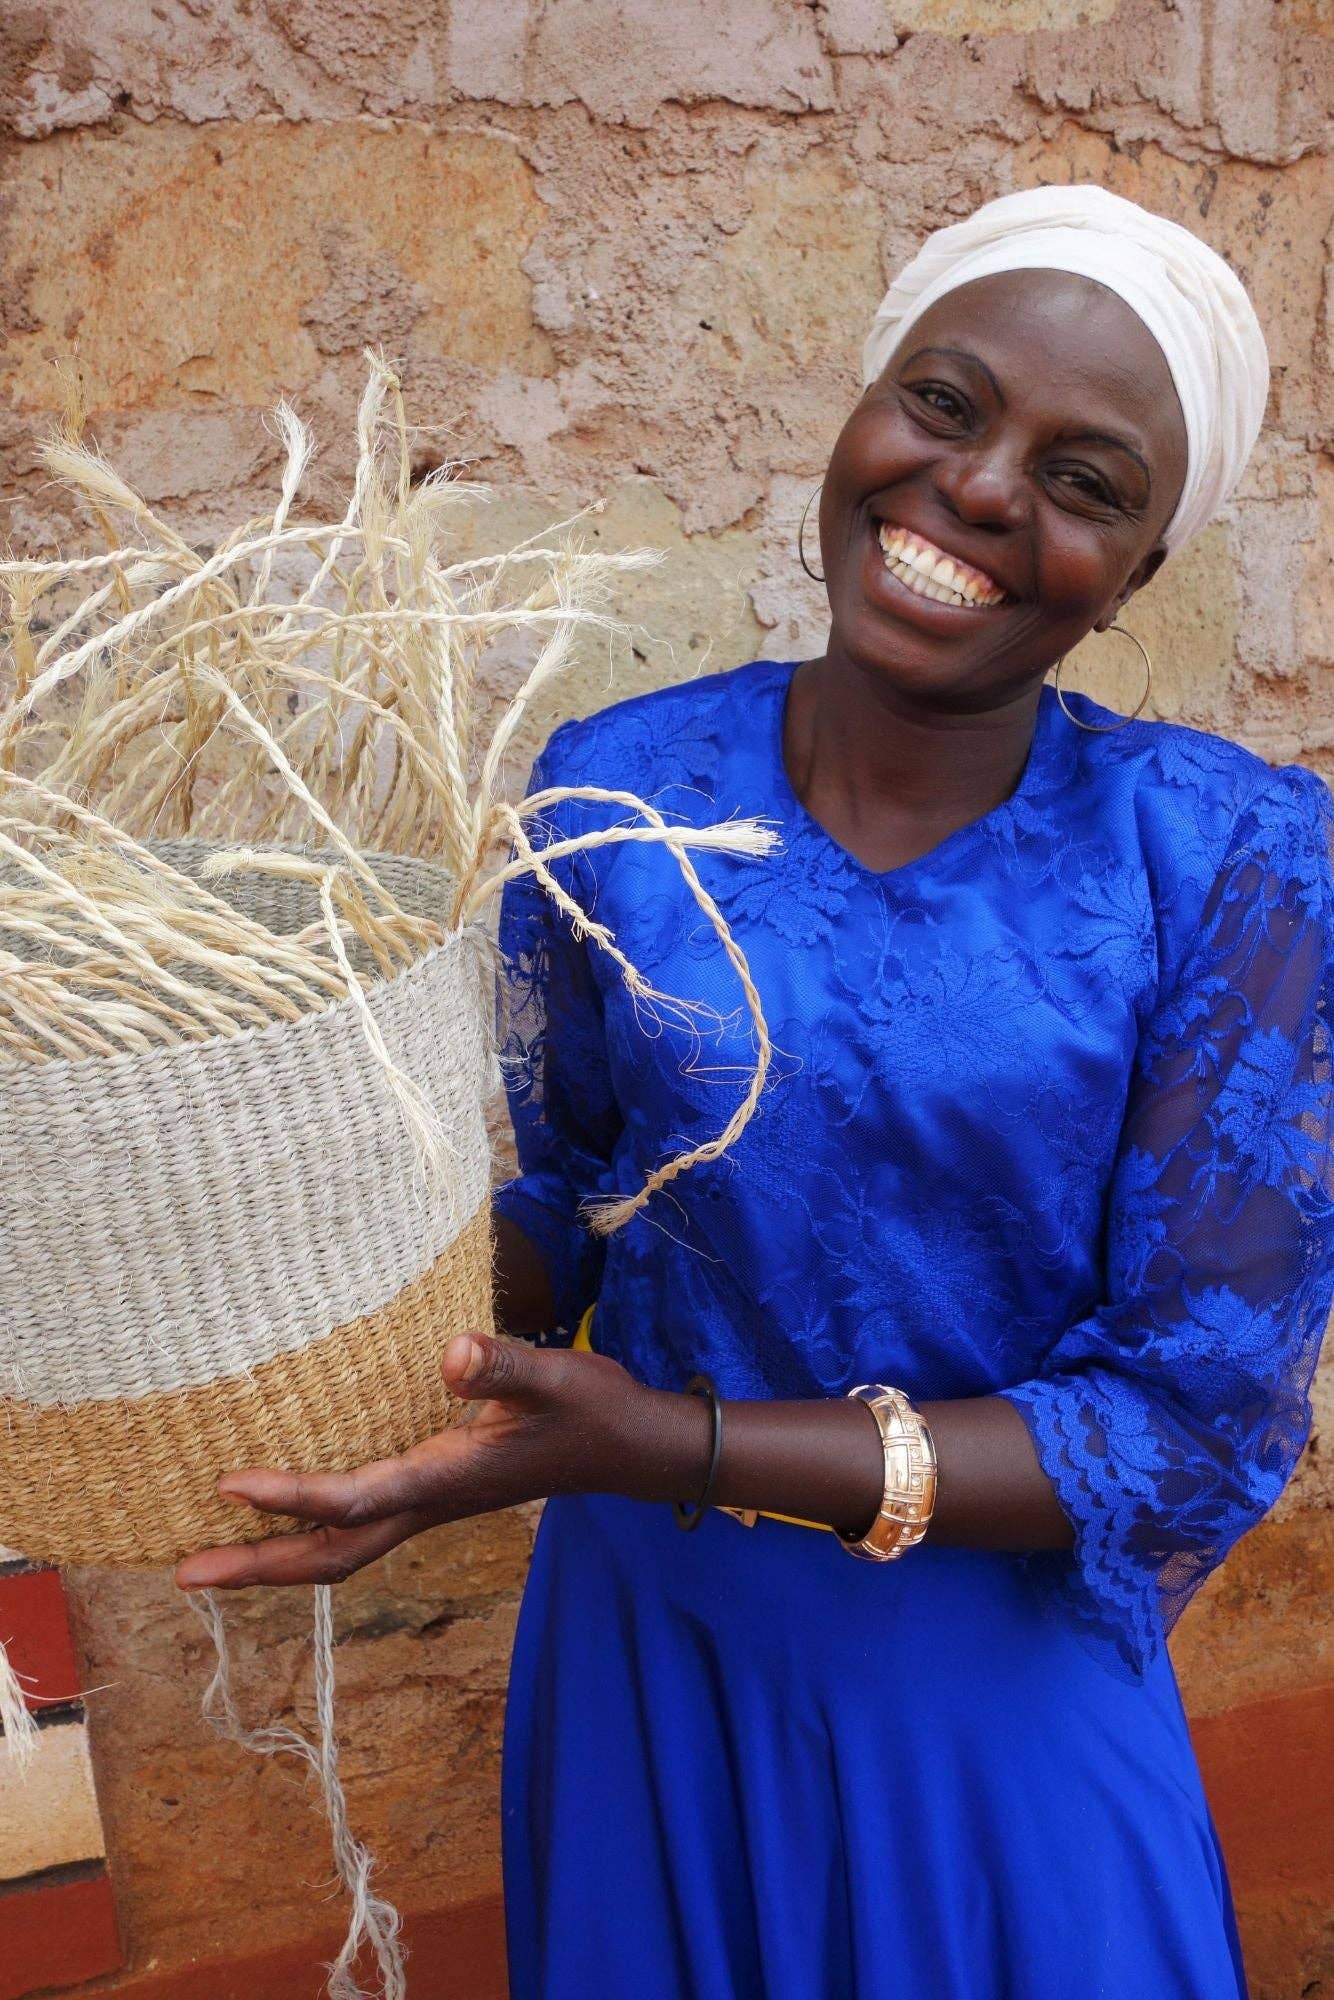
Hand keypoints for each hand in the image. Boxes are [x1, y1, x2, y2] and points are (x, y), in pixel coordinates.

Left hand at [174, 1330, 695, 1590]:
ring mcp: (431, 1505)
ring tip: (213, 1561)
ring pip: (342, 1551)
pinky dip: (311, 1533)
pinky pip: (359, 1528)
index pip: (353, 1501)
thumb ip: (503, 1366)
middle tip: (187, 1573)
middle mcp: (430, 1505)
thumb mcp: (553, 1377)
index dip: (291, 1497)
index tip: (230, 1484)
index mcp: (447, 1480)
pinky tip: (286, 1515)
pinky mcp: (436, 1493)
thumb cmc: (592, 1410)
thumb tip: (450, 1352)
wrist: (629, 1449)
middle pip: (331, 1557)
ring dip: (277, 1559)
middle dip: (259, 1567)